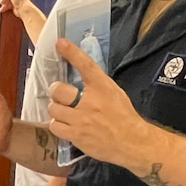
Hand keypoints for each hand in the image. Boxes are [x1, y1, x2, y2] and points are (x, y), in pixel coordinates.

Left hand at [48, 37, 146, 165]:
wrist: (132, 142)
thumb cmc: (124, 116)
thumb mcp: (114, 93)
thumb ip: (97, 85)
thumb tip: (80, 76)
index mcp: (103, 87)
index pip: (85, 65)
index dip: (71, 52)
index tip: (60, 43)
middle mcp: (90, 101)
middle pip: (58, 89)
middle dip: (56, 91)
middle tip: (61, 95)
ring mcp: (81, 119)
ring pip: (53, 108)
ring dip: (56, 109)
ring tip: (64, 112)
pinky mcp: (76, 135)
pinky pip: (55, 126)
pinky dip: (57, 124)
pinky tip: (65, 125)